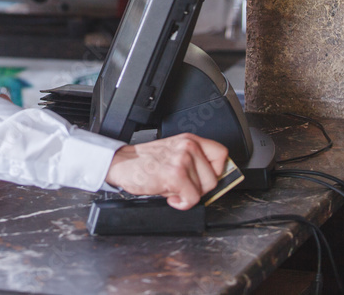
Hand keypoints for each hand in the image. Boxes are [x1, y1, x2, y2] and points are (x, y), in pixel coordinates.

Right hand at [104, 133, 228, 209]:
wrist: (121, 164)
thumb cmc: (145, 162)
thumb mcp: (173, 154)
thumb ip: (193, 162)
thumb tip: (210, 179)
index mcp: (190, 140)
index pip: (221, 154)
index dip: (216, 171)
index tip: (205, 178)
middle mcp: (188, 146)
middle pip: (214, 177)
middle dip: (199, 188)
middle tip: (182, 187)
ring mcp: (182, 159)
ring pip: (203, 189)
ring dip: (188, 195)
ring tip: (173, 188)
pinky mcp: (175, 174)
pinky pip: (192, 198)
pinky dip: (182, 203)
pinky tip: (171, 196)